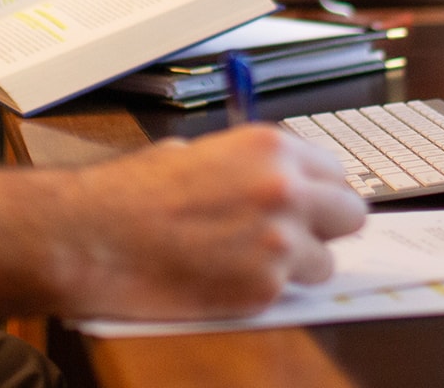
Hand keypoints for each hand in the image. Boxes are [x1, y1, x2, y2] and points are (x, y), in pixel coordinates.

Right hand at [56, 125, 366, 321]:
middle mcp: (284, 190)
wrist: (94, 237)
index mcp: (268, 147)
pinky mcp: (263, 288)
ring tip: (247, 261)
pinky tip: (224, 278)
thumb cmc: (129, 194)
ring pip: (325, 263)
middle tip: (292, 236)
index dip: (316, 191)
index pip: (333, 171)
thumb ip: (242, 166)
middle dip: (323, 227)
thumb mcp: (192, 153)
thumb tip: (263, 179)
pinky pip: (288, 294)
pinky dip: (262, 291)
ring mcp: (278, 241)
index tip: (304, 203)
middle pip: (349, 214)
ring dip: (296, 265)